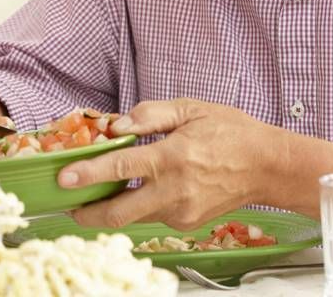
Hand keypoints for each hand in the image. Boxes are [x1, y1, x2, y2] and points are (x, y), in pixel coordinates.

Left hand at [60, 99, 283, 229]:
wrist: (267, 166)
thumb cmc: (230, 133)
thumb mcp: (190, 109)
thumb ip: (149, 114)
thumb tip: (116, 126)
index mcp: (172, 158)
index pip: (120, 169)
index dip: (88, 175)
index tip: (64, 179)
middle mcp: (174, 190)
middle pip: (118, 213)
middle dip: (87, 213)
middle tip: (67, 205)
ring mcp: (181, 211)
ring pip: (133, 217)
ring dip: (110, 209)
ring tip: (95, 194)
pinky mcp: (187, 223)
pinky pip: (151, 216)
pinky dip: (136, 206)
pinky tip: (133, 192)